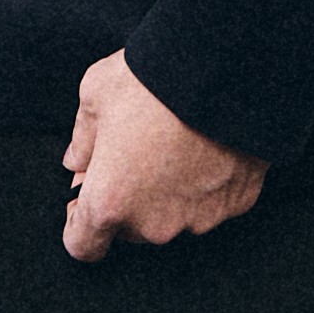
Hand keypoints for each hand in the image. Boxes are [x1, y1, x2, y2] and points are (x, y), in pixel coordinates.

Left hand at [61, 53, 267, 259]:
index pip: (83, 245)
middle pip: (131, 229)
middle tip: (131, 154)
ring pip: (174, 217)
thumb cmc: (151, 80)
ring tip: (174, 144)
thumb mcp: (95, 95)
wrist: (225, 67)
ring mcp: (199, 217)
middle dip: (126, 200)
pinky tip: (207, 146)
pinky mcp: (237, 203)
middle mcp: (154, 223)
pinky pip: (213, 200)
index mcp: (109, 202)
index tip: (84, 200)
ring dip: (168, 194)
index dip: (78, 224)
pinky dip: (207, 183)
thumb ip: (81, 139)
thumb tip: (76, 161)